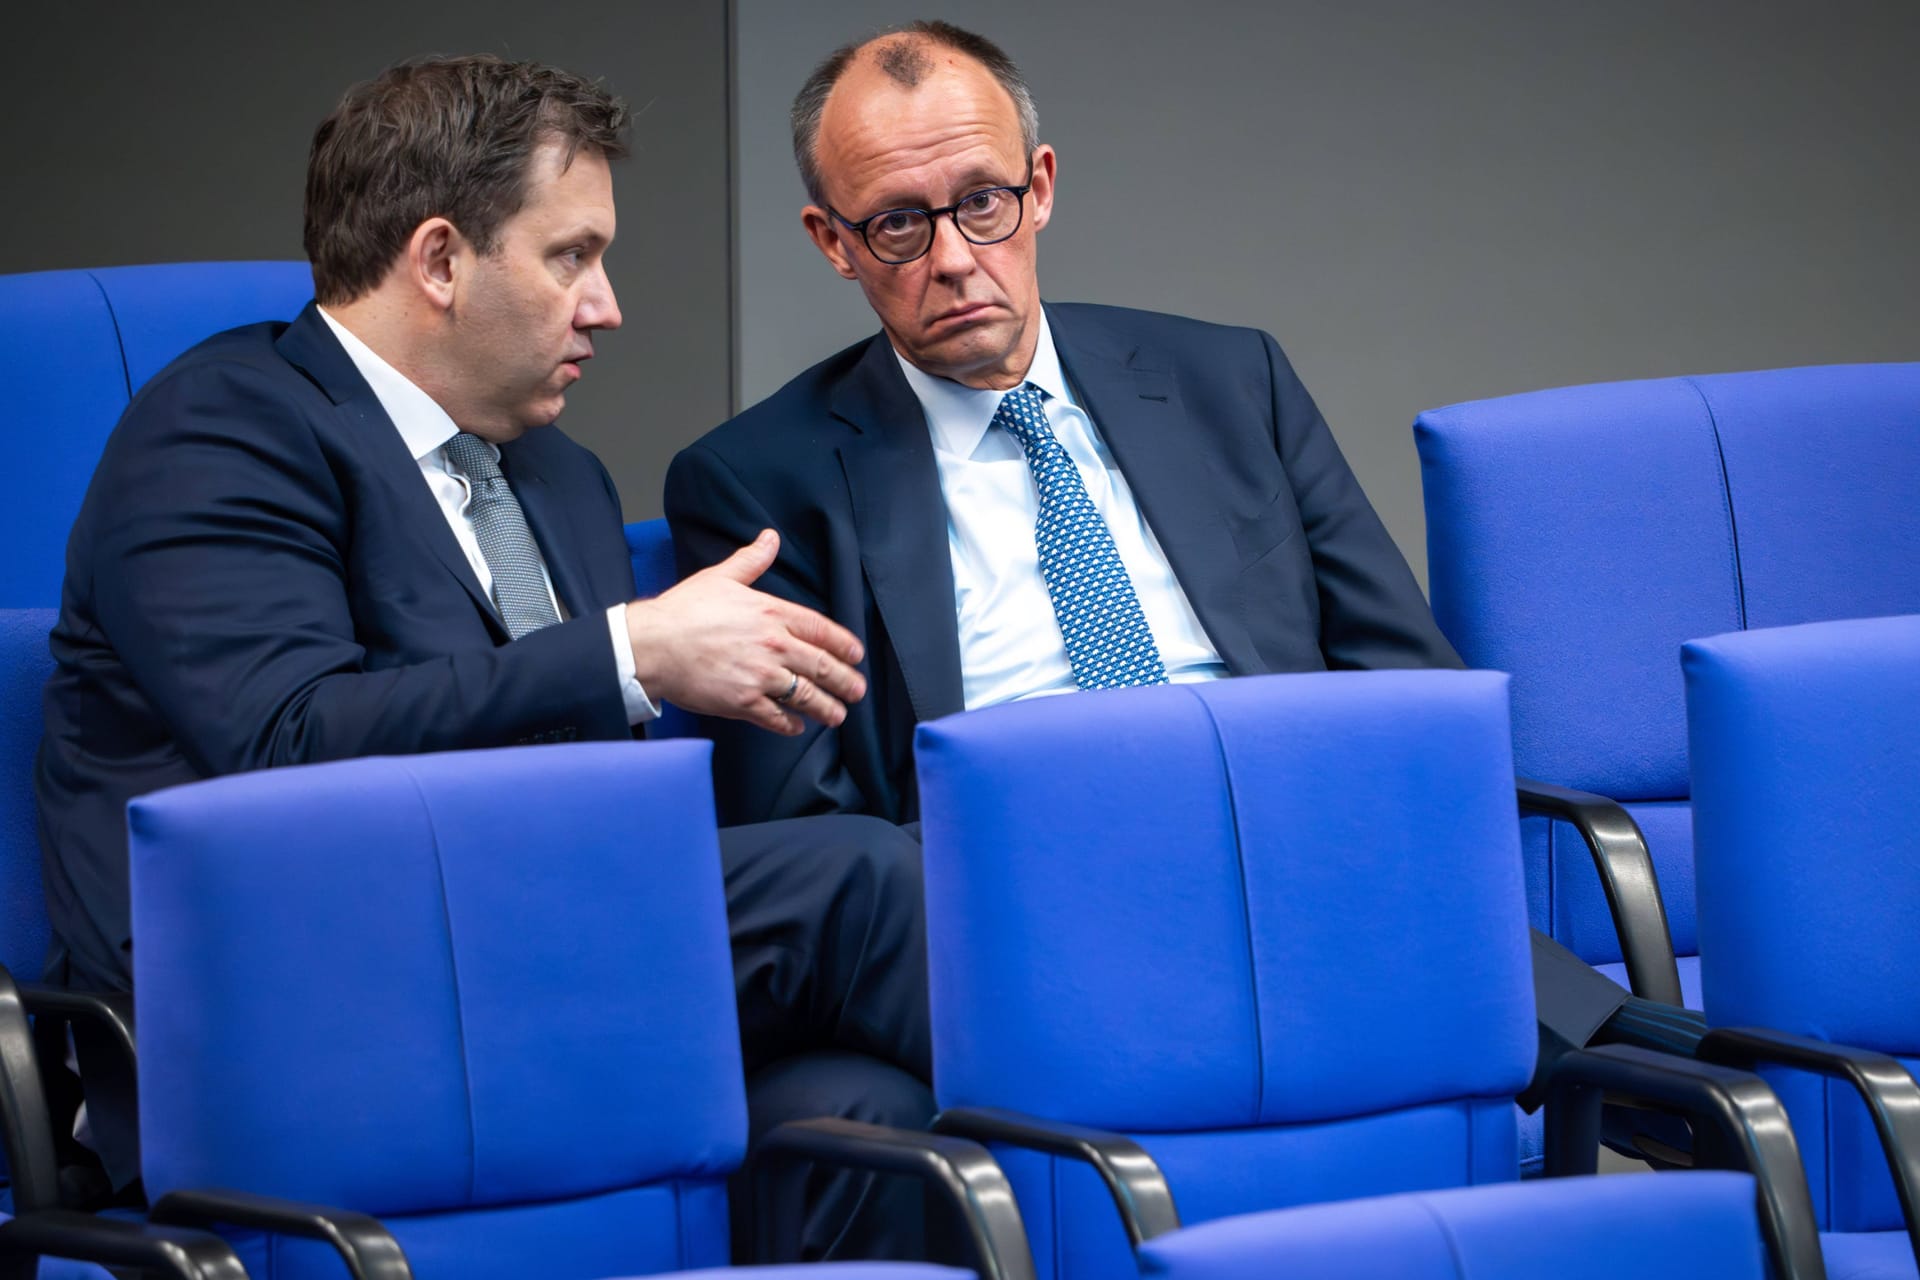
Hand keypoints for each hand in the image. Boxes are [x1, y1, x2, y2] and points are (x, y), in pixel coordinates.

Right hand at [624, 529, 866, 734]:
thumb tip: (769, 538)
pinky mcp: (743, 702)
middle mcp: (773, 644)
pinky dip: (790, 725)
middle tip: (857, 690)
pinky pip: (776, 717)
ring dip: (826, 708)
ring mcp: (760, 675)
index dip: (843, 644)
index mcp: (771, 613)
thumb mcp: (721, 577)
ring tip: (837, 714)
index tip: (856, 655)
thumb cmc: (683, 611)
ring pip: (806, 695)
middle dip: (845, 681)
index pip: (821, 629)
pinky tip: (797, 726)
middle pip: (822, 666)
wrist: (652, 644)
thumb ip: (751, 560)